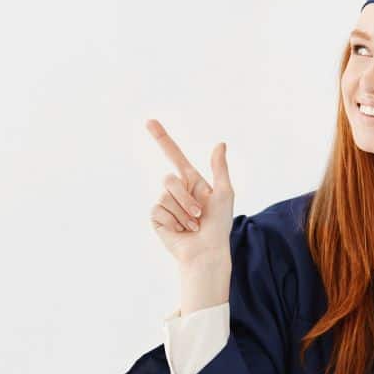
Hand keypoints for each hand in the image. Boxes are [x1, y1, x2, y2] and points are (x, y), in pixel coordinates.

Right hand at [145, 119, 233, 267]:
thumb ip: (219, 168)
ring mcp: (164, 204)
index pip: (173, 155)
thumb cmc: (219, 225)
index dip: (162, 138)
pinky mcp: (156, 217)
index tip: (149, 121)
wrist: (207, 252)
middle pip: (169, 179)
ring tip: (192, 226)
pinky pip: (159, 209)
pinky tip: (181, 231)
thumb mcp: (224, 193)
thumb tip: (220, 144)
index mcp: (191, 181)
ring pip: (165, 196)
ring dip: (183, 213)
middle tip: (199, 215)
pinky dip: (174, 221)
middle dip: (186, 198)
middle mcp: (176, 190)